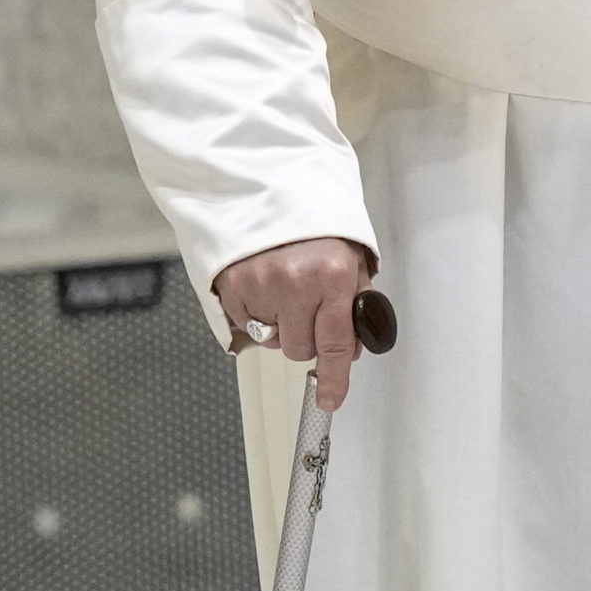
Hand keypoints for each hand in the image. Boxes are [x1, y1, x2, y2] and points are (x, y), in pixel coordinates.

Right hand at [215, 238, 375, 410]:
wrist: (269, 192)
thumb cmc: (316, 224)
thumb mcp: (351, 254)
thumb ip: (358, 299)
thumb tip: (358, 344)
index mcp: (333, 275)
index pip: (336, 343)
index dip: (334, 377)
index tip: (331, 399)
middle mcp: (297, 283)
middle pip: (301, 349)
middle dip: (308, 338)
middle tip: (310, 307)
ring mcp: (261, 287)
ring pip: (274, 341)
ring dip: (282, 327)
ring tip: (286, 291)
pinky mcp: (233, 289)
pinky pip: (248, 326)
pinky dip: (257, 315)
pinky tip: (265, 288)